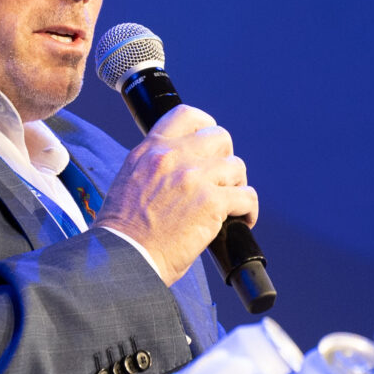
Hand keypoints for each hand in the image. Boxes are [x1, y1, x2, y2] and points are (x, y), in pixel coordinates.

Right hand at [94, 103, 257, 281]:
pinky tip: (242, 221)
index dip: (205, 126)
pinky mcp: (212, 203)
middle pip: (219, 137)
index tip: (210, 146)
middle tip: (220, 180)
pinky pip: (247, 196)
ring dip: (236, 185)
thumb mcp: (130, 181)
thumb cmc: (124, 232)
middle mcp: (173, 157)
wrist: (124, 257)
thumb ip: (154, 167)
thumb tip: (180, 170)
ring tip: (230, 204)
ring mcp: (194, 177)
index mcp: (150, 150)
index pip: (186, 115)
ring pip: (237, 166)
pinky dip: (249, 210)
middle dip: (225, 158)